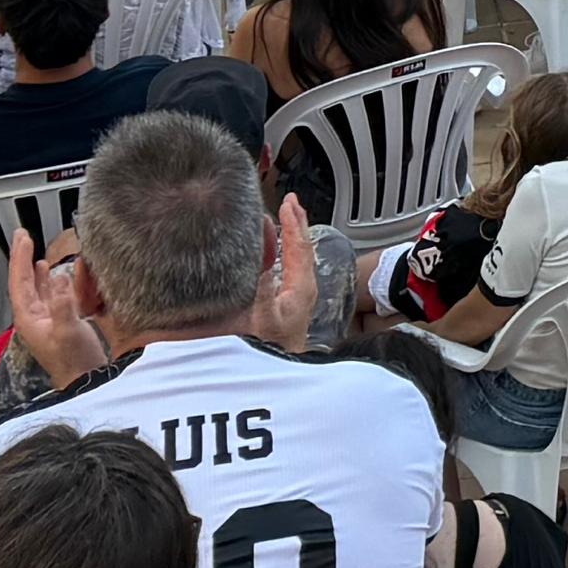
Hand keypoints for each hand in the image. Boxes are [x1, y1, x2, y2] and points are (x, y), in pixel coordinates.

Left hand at [3, 231, 108, 385]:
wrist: (85, 381)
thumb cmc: (75, 361)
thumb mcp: (68, 331)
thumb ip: (62, 304)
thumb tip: (58, 278)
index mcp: (30, 319)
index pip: (19, 282)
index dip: (20, 259)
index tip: (23, 239)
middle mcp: (34, 318)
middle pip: (24, 283)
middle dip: (23, 259)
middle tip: (24, 237)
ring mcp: (46, 320)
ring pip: (36, 289)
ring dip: (35, 270)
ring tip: (34, 253)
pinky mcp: (59, 323)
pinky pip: (51, 296)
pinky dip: (50, 282)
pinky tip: (55, 276)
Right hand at [253, 198, 321, 351]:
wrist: (282, 367)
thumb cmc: (273, 346)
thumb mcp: (265, 321)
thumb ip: (263, 296)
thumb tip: (264, 269)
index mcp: (301, 285)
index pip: (299, 246)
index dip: (293, 223)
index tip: (287, 204)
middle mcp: (304, 285)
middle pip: (303, 246)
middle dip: (297, 221)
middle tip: (291, 200)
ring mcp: (300, 291)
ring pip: (299, 254)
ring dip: (293, 233)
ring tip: (287, 216)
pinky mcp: (293, 298)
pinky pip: (292, 264)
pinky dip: (285, 248)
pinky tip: (276, 246)